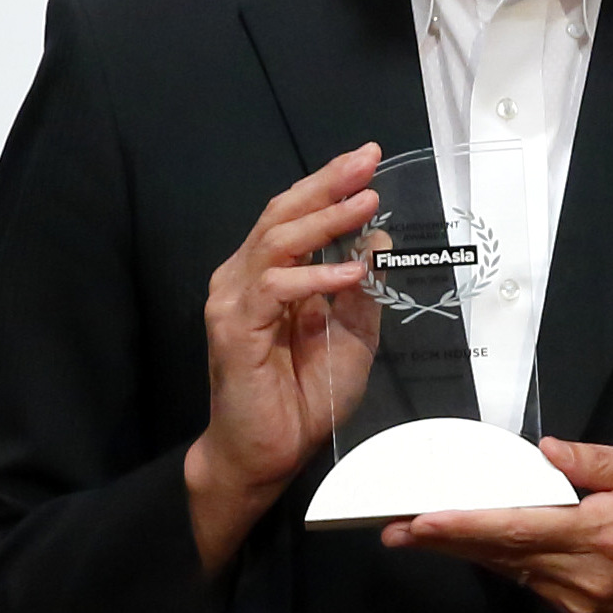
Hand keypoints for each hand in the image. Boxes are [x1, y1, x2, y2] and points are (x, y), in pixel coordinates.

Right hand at [186, 144, 384, 574]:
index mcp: (268, 275)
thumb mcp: (352, 336)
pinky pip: (275, 288)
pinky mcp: (234, 329)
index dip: (329, 184)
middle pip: (281, 214)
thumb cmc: (304, 398)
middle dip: (326, 184)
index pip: (294, 215)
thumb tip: (379, 237)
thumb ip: (362, 289)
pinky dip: (315, 277)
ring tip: (365, 205)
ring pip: (276, 242)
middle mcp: (243, 278)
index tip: (368, 158)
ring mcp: (234, 301)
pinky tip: (349, 273)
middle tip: (365, 161)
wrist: (268, 455)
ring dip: (324, 221)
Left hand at [381, 439, 612, 612]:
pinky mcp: (582, 609)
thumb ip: (596, 462)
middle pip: (500, 555)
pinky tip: (476, 544)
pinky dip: (500, 560)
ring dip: (465, 551)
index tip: (423, 520)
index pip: (516, 529)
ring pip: (510, 570)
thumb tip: (543, 452)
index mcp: (598, 535)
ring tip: (419, 533)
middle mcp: (581, 575)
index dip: (464, 525)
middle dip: (444, 541)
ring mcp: (579, 599)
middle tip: (393, 529)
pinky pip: (530, 581)